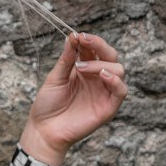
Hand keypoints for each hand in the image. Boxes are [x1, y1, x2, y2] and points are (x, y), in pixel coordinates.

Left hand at [18, 31, 126, 165]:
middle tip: (83, 42)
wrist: (44, 130)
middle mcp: (97, 79)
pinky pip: (121, 91)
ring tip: (81, 68)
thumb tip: (73, 36)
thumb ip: (67, 59)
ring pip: (118, 70)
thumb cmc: (48, 105)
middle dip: (99, 46)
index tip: (79, 36)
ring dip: (101, 64)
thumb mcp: (55, 78)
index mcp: (85, 69)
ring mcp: (104, 92)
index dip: (90, 41)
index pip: (96, 49)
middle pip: (111, 56)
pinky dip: (115, 81)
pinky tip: (103, 75)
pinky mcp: (108, 107)